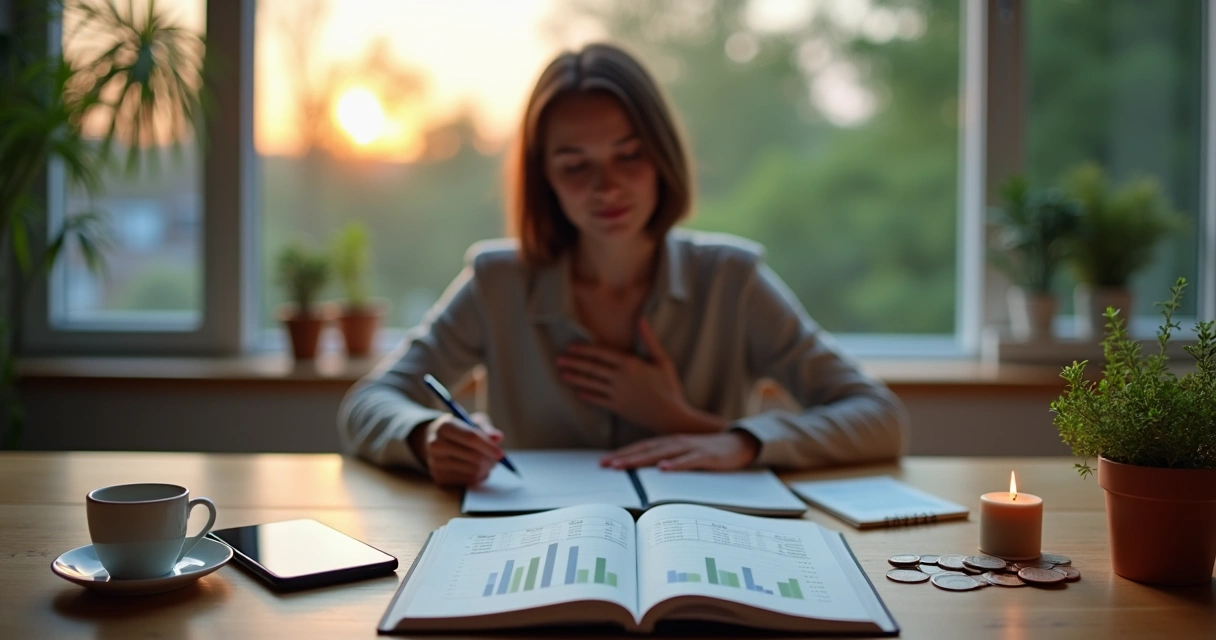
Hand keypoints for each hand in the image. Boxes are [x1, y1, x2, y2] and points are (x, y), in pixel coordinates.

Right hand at [407, 412, 503, 487]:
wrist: (436, 441)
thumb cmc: (460, 430)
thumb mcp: (473, 422)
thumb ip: (487, 428)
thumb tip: (498, 437)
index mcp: (445, 427)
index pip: (471, 438)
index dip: (489, 446)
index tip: (501, 454)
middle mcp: (436, 445)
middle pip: (473, 457)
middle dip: (490, 460)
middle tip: (497, 459)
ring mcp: (436, 463)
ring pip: (473, 471)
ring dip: (486, 469)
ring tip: (487, 462)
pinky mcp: (439, 478)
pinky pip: (468, 481)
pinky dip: (478, 477)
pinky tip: (477, 469)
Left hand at [557, 318, 720, 433]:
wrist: (671, 416)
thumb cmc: (669, 387)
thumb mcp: (663, 360)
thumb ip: (650, 339)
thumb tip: (642, 319)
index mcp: (630, 364)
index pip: (602, 353)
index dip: (585, 350)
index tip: (571, 347)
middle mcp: (621, 378)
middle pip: (592, 368)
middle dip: (574, 363)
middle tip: (558, 359)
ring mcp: (617, 394)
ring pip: (591, 384)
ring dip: (576, 379)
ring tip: (563, 374)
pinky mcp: (617, 408)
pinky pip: (598, 400)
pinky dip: (587, 396)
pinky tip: (578, 393)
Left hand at [600, 431, 760, 470]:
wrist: (740, 444)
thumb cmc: (709, 452)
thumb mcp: (684, 455)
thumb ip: (667, 460)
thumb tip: (646, 476)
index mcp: (669, 442)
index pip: (641, 448)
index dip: (622, 454)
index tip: (603, 463)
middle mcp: (676, 442)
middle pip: (646, 450)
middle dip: (625, 457)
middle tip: (606, 466)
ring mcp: (691, 448)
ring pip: (662, 453)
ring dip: (642, 460)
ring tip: (624, 466)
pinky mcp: (707, 456)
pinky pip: (689, 460)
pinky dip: (676, 464)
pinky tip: (664, 469)